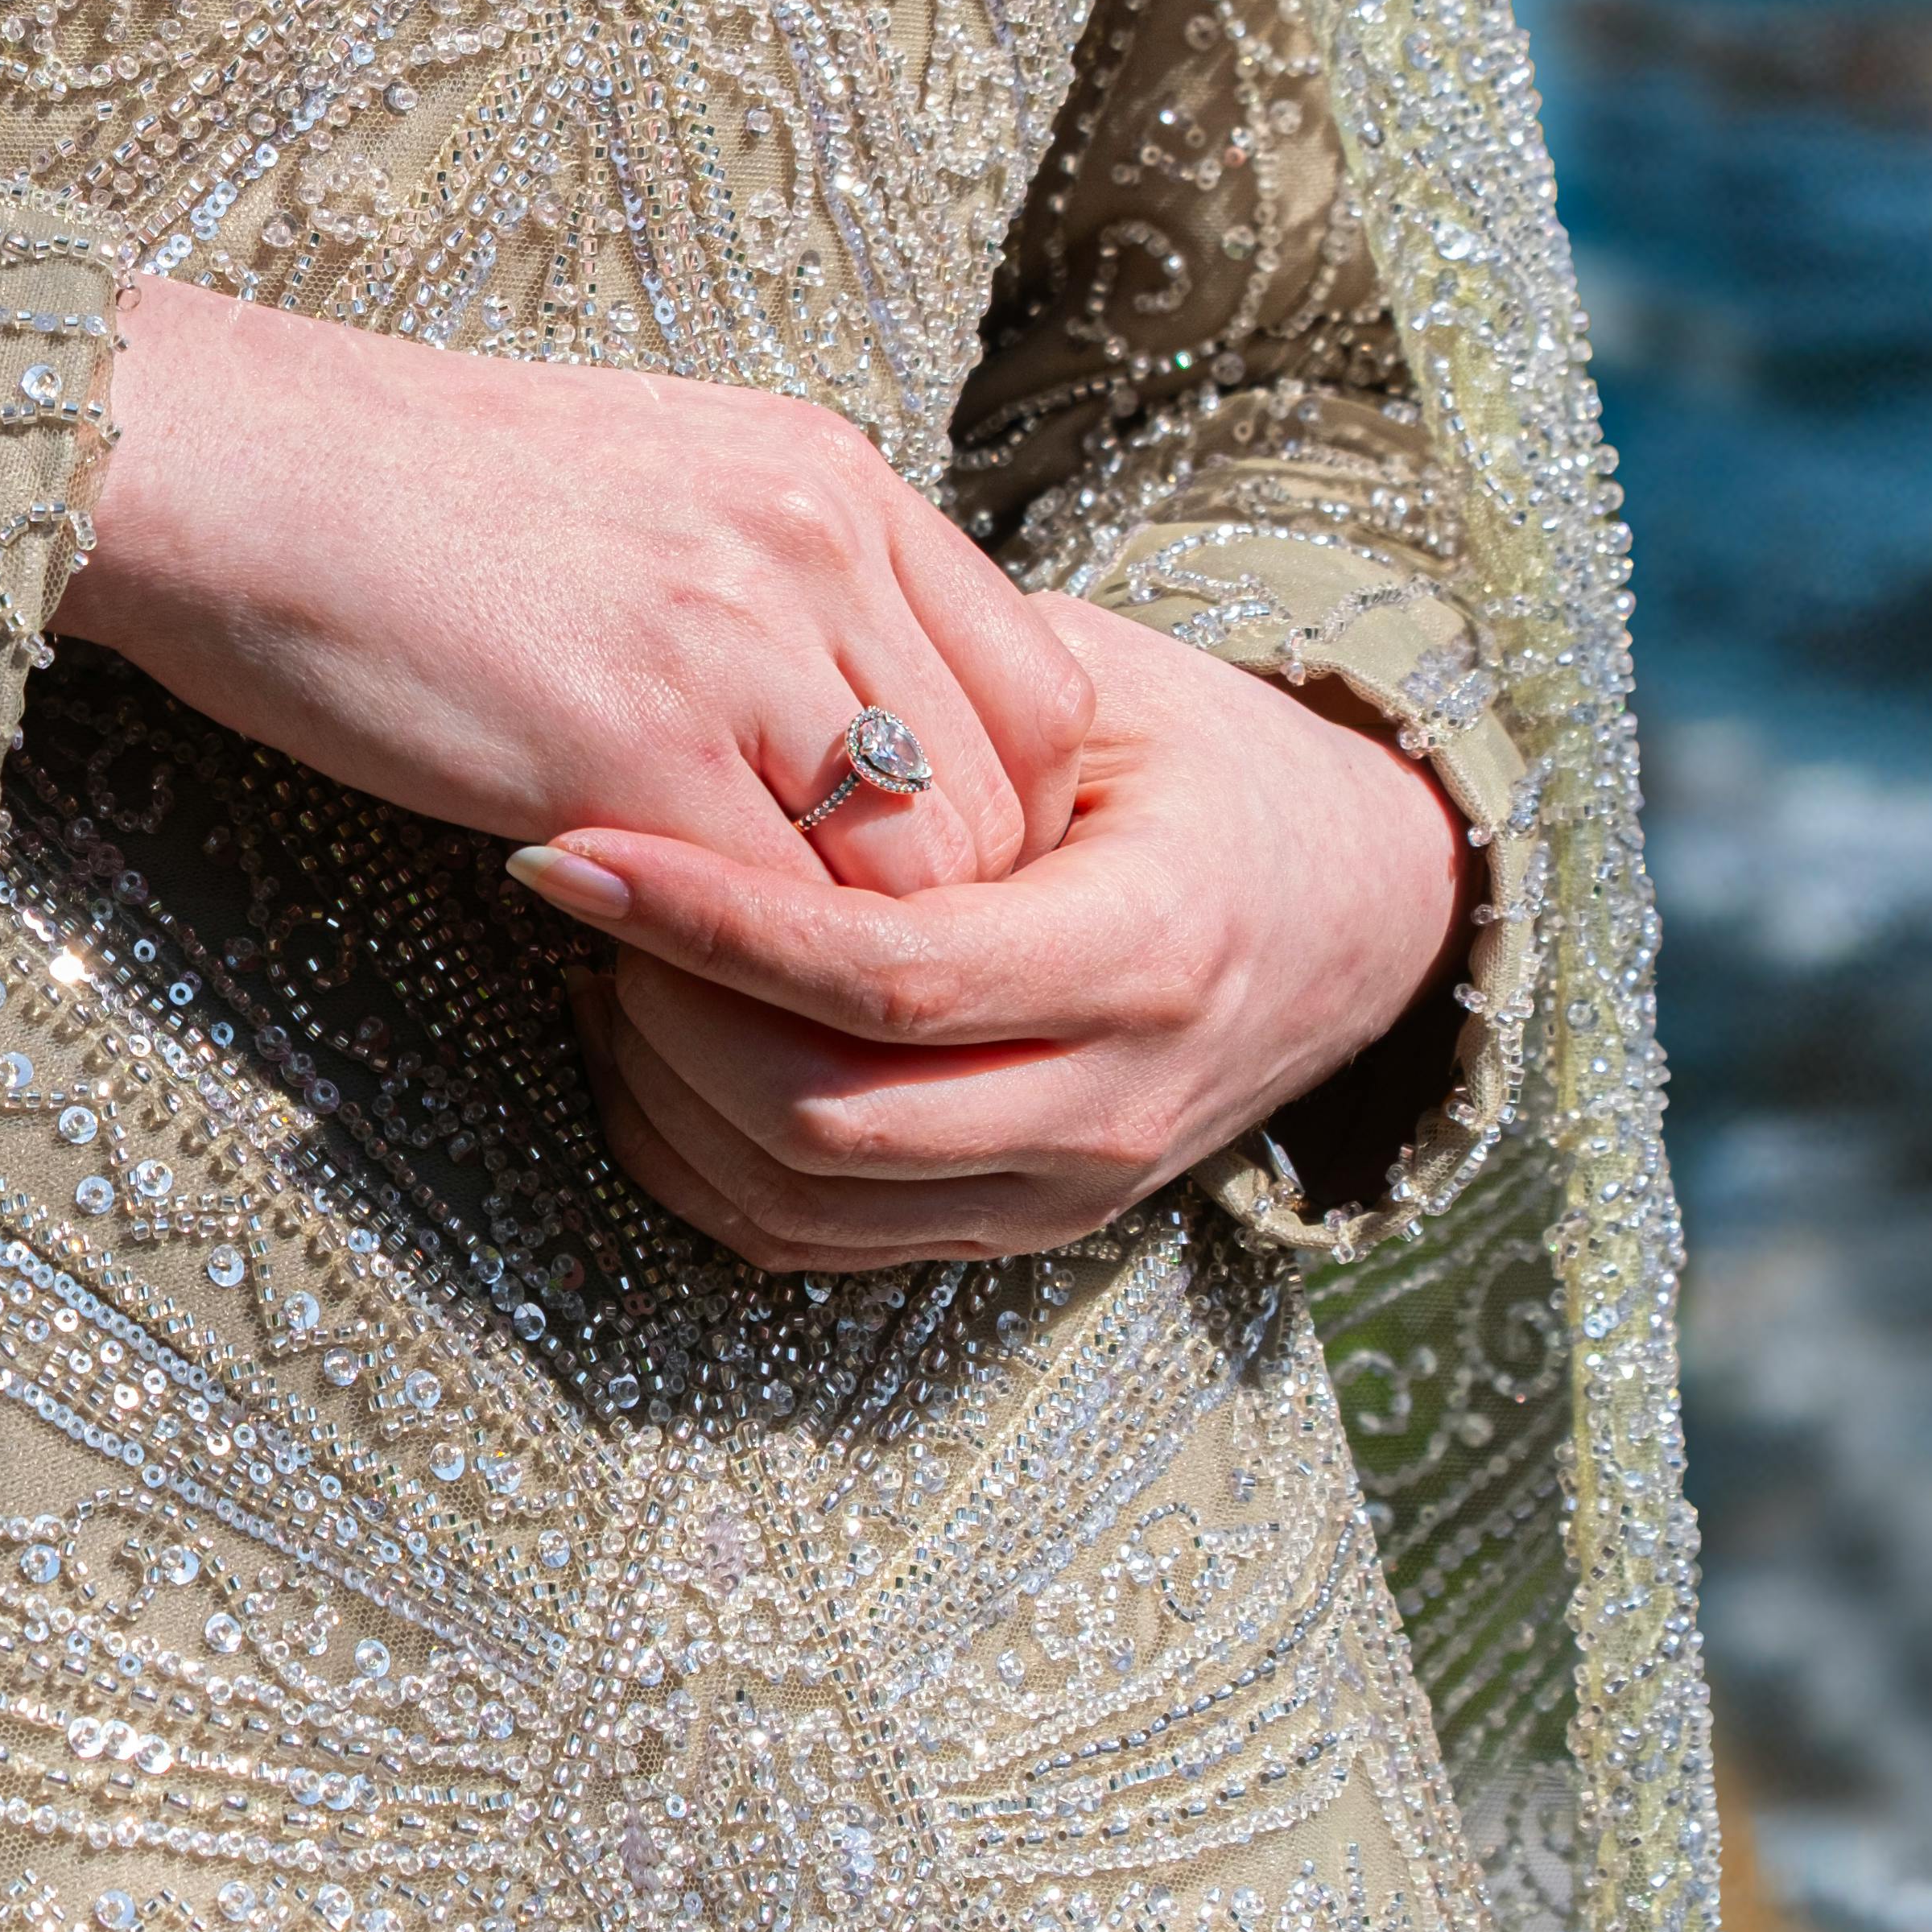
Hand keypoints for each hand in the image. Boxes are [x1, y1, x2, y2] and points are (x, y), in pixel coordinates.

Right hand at [59, 278, 1089, 890]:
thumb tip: (838, 716)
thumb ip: (779, 583)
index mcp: (836, 476)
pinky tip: (648, 983)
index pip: (1040, 694)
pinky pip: (765, 931)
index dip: (1001, 819)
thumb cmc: (406, 487)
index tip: (907, 882)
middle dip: (936, 922)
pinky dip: (732, 988)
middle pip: (998, 807)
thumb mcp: (656, 481)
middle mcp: (820, 548)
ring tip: (743, 997)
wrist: (236, 462)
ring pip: (910, 889)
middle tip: (834, 981)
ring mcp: (735, 647)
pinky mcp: (632, 748)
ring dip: (840, 973)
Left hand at [517, 596, 1472, 1263]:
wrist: (1355, 913)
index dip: (714, 920)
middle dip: (664, 1012)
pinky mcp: (1015, 1229)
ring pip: (797, 1199)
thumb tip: (749, 691)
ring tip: (608, 956)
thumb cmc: (1207, 769)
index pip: (892, 975)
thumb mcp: (1111, 692)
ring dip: (662, 1090)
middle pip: (821, 1117)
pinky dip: (697, 1158)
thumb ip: (955, 705)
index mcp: (1147, 948)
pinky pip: (808, 1241)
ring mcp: (1062, 1188)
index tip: (576, 851)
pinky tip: (651, 1042)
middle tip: (592, 892)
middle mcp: (1111, 1099)